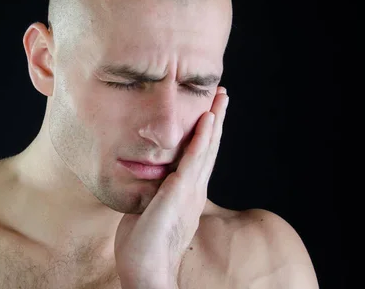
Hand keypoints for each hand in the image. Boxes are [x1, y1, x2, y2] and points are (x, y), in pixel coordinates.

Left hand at [114, 87, 229, 288]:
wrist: (145, 270)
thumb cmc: (142, 245)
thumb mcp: (149, 210)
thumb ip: (153, 193)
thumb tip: (147, 178)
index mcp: (186, 193)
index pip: (199, 157)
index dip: (206, 134)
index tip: (209, 111)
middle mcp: (193, 190)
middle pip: (209, 148)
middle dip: (216, 120)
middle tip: (222, 95)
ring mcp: (189, 191)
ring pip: (206, 149)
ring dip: (215, 121)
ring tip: (221, 97)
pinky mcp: (180, 192)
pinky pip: (193, 160)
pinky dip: (202, 138)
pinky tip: (208, 119)